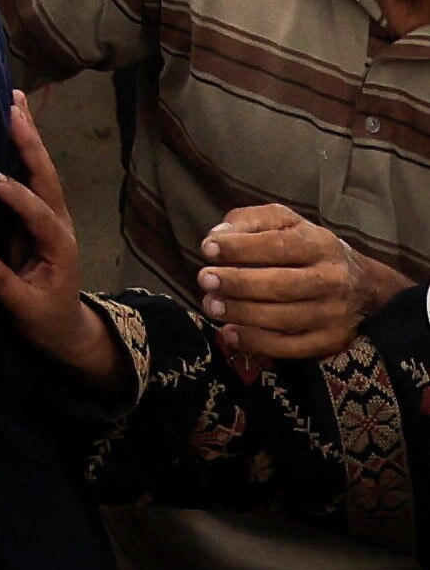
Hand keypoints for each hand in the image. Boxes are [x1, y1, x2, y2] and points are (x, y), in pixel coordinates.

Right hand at [0, 92, 128, 387]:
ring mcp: (49, 213)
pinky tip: (12, 118)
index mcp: (58, 246)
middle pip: (46, 177)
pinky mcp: (35, 210)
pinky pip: (30, 172)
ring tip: (15, 98)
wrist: (63, 326)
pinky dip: (22, 144)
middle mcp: (58, 222)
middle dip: (31, 144)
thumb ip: (3, 282)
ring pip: (40, 168)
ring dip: (28, 134)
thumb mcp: (24, 308)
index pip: (39, 216)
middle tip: (14, 110)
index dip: (20, 198)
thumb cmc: (44, 318)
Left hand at [201, 203, 381, 362]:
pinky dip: (258, 343)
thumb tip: (217, 237)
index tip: (208, 250)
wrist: (363, 285)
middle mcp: (332, 280)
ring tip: (211, 305)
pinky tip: (230, 333)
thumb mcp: (285, 222)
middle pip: (281, 285)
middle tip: (205, 280)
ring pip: (284, 319)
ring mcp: (334, 314)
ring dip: (242, 313)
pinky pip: (292, 347)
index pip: (278, 246)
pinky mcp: (332, 341)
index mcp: (320, 245)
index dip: (240, 248)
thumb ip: (250, 222)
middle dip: (238, 283)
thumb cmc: (308, 247)